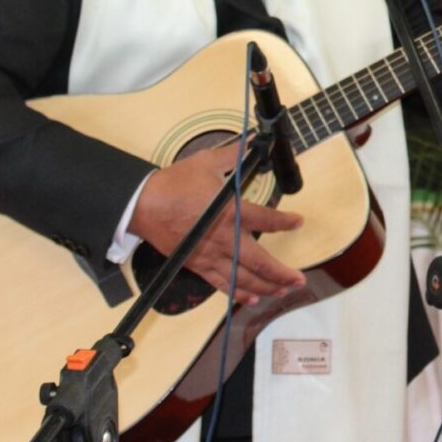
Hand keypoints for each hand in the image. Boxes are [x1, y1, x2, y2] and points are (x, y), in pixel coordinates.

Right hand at [129, 139, 305, 304]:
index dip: (285, 222)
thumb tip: (250, 142)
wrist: (142, 204)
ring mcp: (210, 255)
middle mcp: (224, 239)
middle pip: (260, 262)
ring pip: (243, 278)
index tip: (298, 222)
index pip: (267, 219)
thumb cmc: (174, 183)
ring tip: (283, 291)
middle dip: (282, 273)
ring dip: (266, 287)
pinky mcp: (197, 265)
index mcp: (230, 212)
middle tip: (299, 280)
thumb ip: (233, 155)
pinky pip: (221, 284)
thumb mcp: (206, 162)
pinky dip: (238, 293)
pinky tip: (253, 298)